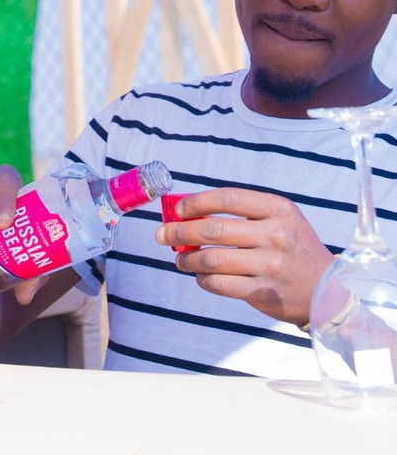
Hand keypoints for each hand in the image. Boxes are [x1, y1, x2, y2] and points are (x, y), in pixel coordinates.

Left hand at [154, 188, 333, 325]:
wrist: (328, 291)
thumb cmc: (293, 249)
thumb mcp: (280, 220)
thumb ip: (241, 213)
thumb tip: (188, 212)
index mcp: (278, 209)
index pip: (227, 197)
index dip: (196, 202)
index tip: (177, 209)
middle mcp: (276, 235)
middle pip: (212, 230)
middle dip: (179, 231)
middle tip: (162, 234)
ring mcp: (270, 265)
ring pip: (211, 260)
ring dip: (187, 259)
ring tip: (179, 259)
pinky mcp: (264, 292)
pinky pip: (220, 284)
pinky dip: (203, 279)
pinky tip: (200, 276)